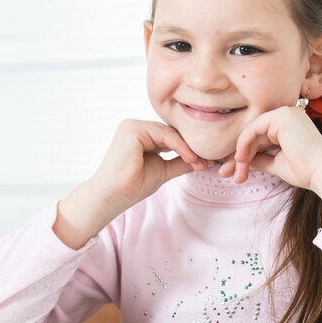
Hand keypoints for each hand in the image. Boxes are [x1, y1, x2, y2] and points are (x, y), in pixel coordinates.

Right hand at [53, 120, 206, 248]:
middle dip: (191, 147)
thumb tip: (204, 160)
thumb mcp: (163, 170)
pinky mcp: (132, 129)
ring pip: (169, 133)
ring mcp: (132, 126)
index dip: (188, 148)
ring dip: (187, 148)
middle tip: (208, 161)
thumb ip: (181, 162)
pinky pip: (164, 134)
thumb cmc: (132, 186)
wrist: (113, 196)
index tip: (206, 161)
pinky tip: (190, 158)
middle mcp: (135, 127)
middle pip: (171, 133)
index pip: (170, 136)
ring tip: (199, 162)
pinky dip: (179, 146)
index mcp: (140, 136)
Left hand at [219, 106, 321, 191]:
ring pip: (251, 132)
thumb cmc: (306, 171)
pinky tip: (241, 159)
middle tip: (229, 174)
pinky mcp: (281, 116)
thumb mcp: (276, 163)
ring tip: (237, 172)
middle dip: (240, 155)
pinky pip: (253, 129)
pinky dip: (244, 144)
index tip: (236, 172)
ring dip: (241, 153)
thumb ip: (259, 158)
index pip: (260, 136)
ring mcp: (284, 113)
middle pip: (254, 134)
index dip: (246, 153)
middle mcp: (287, 114)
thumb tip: (241, 159)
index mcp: (289, 124)